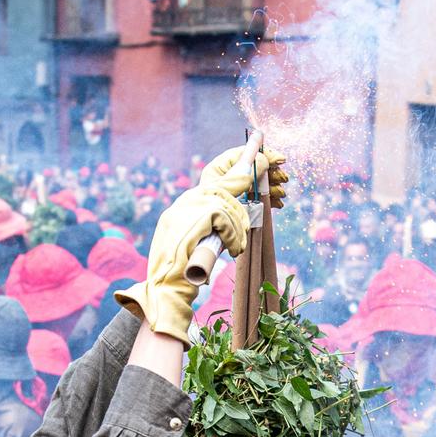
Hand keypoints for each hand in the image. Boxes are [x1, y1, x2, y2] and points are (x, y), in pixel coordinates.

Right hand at [117, 145, 280, 340]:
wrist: (163, 288)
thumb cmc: (181, 273)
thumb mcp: (198, 243)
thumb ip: (211, 226)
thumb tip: (235, 218)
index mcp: (186, 205)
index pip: (214, 172)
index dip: (236, 159)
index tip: (257, 148)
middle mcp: (186, 202)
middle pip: (226, 179)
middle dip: (252, 171)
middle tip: (272, 162)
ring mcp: (188, 208)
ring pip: (229, 202)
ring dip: (239, 225)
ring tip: (236, 246)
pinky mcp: (195, 217)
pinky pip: (225, 216)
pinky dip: (233, 234)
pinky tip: (232, 249)